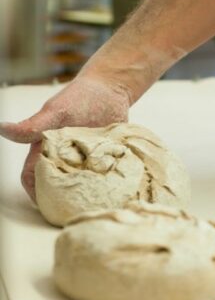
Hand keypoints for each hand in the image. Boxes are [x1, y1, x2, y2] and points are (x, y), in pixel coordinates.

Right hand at [0, 75, 130, 199]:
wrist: (111, 89)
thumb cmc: (79, 97)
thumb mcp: (57, 112)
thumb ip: (33, 126)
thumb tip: (2, 129)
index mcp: (47, 149)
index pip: (34, 177)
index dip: (36, 193)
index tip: (51, 206)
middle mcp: (65, 158)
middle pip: (58, 186)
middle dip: (64, 199)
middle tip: (78, 210)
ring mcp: (87, 159)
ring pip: (83, 184)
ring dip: (87, 193)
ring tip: (98, 204)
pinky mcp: (107, 159)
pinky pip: (106, 175)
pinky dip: (110, 183)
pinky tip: (117, 192)